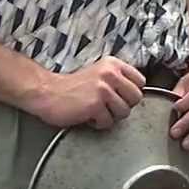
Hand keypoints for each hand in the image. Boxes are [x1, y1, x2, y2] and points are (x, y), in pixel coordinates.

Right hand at [26, 56, 145, 129]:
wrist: (47, 92)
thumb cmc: (73, 86)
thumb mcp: (99, 72)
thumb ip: (118, 78)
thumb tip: (137, 92)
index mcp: (113, 64)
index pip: (141, 81)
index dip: (131, 93)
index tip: (119, 96)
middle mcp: (110, 74)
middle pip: (136, 98)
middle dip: (123, 106)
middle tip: (108, 106)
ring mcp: (103, 89)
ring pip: (124, 112)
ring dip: (110, 116)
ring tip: (97, 110)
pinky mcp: (95, 105)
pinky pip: (108, 122)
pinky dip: (98, 123)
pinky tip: (88, 116)